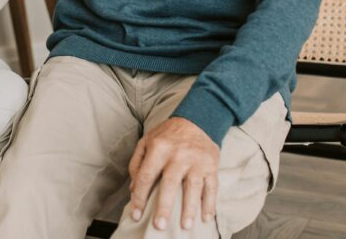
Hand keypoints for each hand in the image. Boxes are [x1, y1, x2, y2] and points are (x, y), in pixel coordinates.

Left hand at [128, 117, 219, 231]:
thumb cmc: (167, 135)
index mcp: (159, 148)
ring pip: (193, 187)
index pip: (146, 176)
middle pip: (170, 184)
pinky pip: (212, 186)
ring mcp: (196, 160)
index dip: (140, 197)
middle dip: (164, 207)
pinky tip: (206, 217)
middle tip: (159, 225)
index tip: (136, 215)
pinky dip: (210, 203)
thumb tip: (133, 189)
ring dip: (189, 209)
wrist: (197, 119)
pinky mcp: (211, 165)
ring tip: (185, 226)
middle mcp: (178, 154)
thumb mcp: (146, 141)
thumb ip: (137, 163)